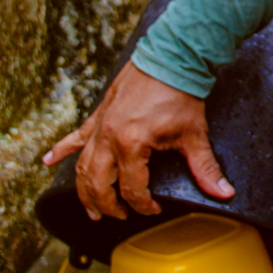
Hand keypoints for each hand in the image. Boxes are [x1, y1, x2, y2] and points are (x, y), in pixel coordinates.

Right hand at [42, 62, 235, 220]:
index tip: (154, 209)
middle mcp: (109, 137)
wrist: (171, 56)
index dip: (143, 205)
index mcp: (132, 144)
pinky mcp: (99, 114)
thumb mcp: (194, 134)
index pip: (131, 189)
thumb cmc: (181, 93)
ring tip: (90, 209)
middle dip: (106, 206)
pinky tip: (47, 161)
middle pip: (98, 183)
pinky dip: (61, 150)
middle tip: (117, 216)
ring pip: (83, 166)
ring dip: (83, 190)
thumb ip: (205, 168)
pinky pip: (75, 137)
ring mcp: (101, 125)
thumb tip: (224, 193)